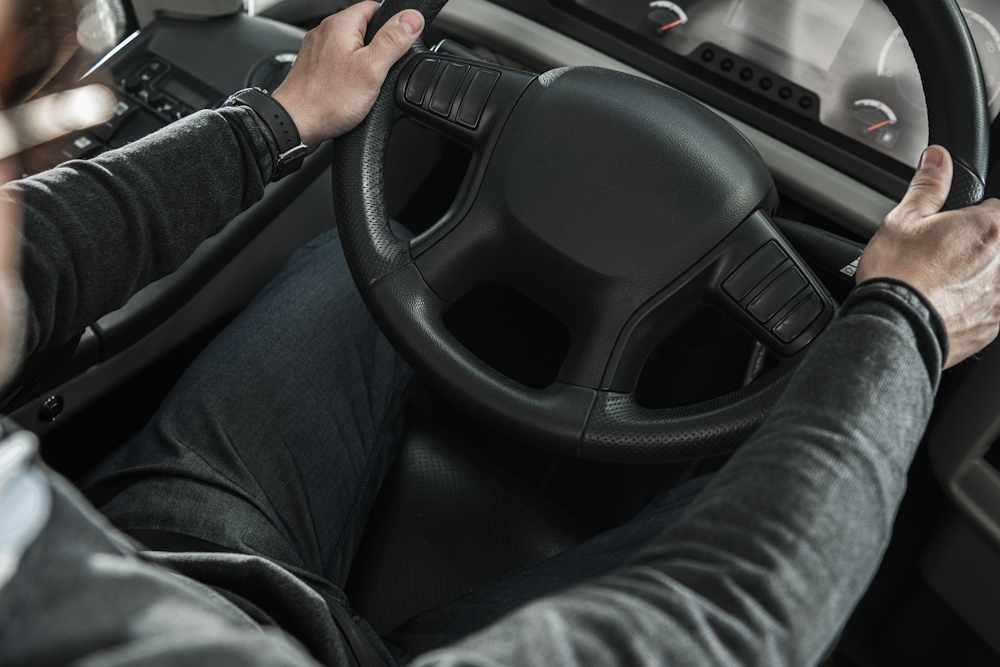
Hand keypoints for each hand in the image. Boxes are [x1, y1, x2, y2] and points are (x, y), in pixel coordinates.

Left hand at [272, 1, 423, 147]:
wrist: (294, 124)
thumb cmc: (327, 100)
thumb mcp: (372, 68)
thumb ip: (394, 40)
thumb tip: (412, 19)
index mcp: (340, 24)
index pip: (375, 7)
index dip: (392, 23)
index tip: (399, 43)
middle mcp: (325, 32)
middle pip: (363, 28)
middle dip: (378, 46)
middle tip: (383, 70)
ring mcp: (317, 50)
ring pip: (350, 47)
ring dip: (363, 62)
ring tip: (367, 83)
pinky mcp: (313, 68)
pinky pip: (339, 63)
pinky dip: (349, 73)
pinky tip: (351, 90)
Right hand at [856, 145, 999, 368]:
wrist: (895, 330)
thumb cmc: (898, 277)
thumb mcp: (902, 221)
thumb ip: (928, 186)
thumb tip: (938, 158)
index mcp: (989, 227)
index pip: (996, 209)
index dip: (970, 218)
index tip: (950, 230)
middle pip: (998, 244)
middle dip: (974, 249)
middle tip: (941, 260)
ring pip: (994, 276)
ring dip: (976, 277)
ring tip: (942, 287)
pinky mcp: (995, 324)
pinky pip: (991, 307)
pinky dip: (974, 306)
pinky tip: (944, 307)